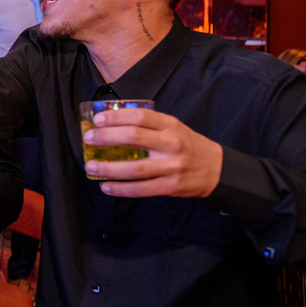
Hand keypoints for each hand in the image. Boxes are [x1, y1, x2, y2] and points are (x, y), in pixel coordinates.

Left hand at [82, 108, 222, 197]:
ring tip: (91, 166)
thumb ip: (148, 125)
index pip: (140, 117)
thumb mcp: (173, 127)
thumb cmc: (187, 145)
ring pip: (134, 169)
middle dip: (106, 138)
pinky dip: (120, 189)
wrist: (216, 169)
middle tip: (89, 139)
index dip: (115, 117)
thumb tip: (111, 124)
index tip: (97, 120)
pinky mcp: (170, 187)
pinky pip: (140, 189)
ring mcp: (171, 167)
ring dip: (108, 168)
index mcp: (170, 125)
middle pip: (133, 138)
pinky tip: (106, 186)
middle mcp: (171, 144)